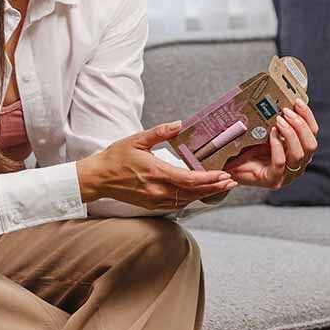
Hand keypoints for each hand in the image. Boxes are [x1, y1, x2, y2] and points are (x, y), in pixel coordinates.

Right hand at [76, 121, 238, 210]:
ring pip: (186, 200)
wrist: (98, 178)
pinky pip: (177, 204)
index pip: (189, 179)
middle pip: (193, 192)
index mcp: (156, 172)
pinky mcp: (151, 205)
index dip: (209, 179)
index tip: (224, 175)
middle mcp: (157, 189)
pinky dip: (191, 199)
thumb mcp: (137, 139)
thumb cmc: (116, 158)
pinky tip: (199, 193)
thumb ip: (160, 132)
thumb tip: (179, 124)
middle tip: (231, 181)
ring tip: (221, 187)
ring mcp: (154, 200)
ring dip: (205, 194)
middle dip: (214, 187)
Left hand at [222, 99, 318, 189]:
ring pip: (300, 154)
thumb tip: (280, 96)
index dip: (308, 116)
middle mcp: (298, 164)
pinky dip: (277, 146)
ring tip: (279, 120)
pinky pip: (281, 162)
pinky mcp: (273, 180)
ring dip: (291, 134)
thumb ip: (276, 119)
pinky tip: (271, 134)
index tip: (297, 101)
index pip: (312, 133)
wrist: (230, 166)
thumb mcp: (265, 131)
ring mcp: (287, 175)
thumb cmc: (247, 148)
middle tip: (286, 111)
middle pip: (311, 144)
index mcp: (299, 150)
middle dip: (301, 125)